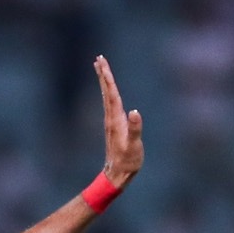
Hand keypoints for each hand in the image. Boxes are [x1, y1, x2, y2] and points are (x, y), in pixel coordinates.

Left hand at [93, 56, 143, 188]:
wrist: (117, 175)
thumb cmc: (128, 161)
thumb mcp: (134, 146)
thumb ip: (135, 129)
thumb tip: (134, 112)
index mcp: (116, 119)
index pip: (112, 93)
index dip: (108, 77)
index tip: (102, 63)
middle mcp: (111, 118)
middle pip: (106, 91)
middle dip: (103, 74)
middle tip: (98, 58)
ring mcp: (111, 122)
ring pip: (107, 96)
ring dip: (104, 81)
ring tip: (101, 68)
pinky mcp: (114, 126)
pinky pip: (110, 103)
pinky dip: (108, 92)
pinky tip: (109, 91)